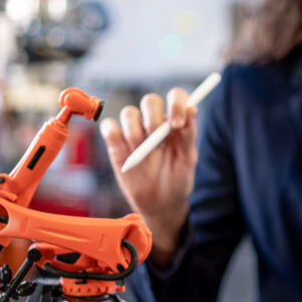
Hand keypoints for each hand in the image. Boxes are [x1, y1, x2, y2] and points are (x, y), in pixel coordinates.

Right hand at [100, 87, 197, 263]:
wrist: (160, 204)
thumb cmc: (178, 180)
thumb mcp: (188, 160)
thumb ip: (189, 135)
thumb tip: (192, 109)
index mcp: (175, 122)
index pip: (176, 97)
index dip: (176, 103)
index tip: (177, 123)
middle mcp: (154, 122)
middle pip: (150, 101)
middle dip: (153, 117)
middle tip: (158, 138)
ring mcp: (134, 132)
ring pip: (129, 113)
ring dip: (135, 132)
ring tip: (143, 153)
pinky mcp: (116, 143)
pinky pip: (109, 127)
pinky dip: (113, 133)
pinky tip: (124, 149)